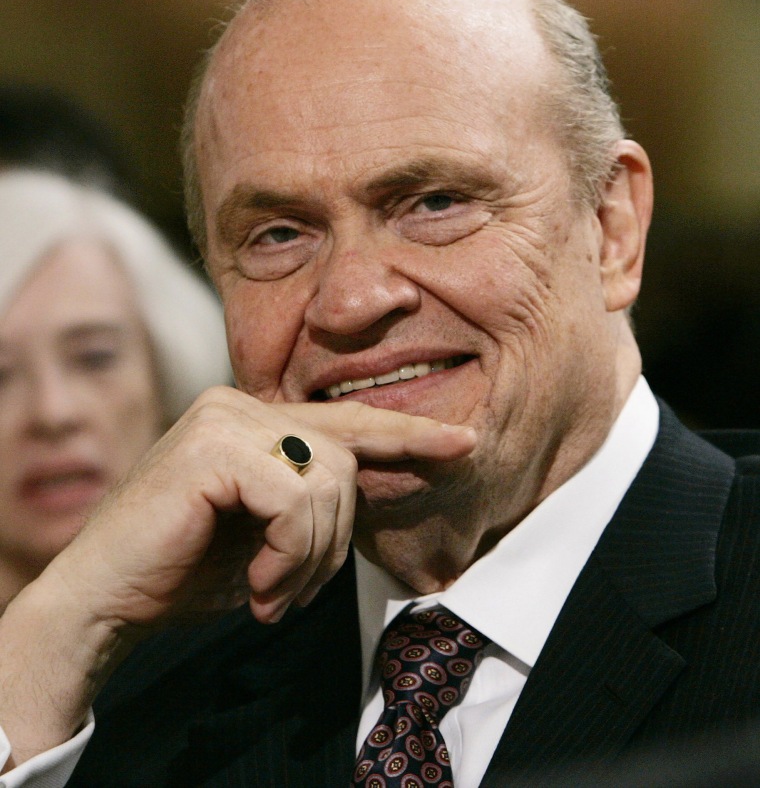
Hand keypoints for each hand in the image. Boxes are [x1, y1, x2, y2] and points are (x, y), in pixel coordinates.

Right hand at [50, 385, 475, 629]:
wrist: (103, 599)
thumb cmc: (184, 570)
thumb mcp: (265, 535)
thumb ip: (311, 504)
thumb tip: (369, 495)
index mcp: (254, 420)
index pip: (346, 423)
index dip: (408, 435)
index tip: (464, 442)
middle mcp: (239, 406)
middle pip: (344, 461)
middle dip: (334, 541)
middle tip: (292, 592)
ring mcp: (224, 419)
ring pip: (328, 481)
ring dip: (311, 558)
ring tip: (273, 593)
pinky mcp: (212, 446)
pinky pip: (295, 500)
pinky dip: (289, 556)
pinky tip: (258, 587)